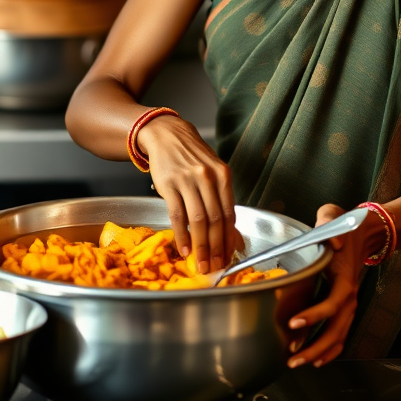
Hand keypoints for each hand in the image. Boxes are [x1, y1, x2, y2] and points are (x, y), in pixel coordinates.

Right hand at [136, 114, 243, 273]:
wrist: (167, 134)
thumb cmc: (192, 156)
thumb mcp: (213, 172)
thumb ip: (222, 201)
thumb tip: (233, 237)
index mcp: (222, 175)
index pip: (229, 214)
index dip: (229, 240)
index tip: (228, 257)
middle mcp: (207, 177)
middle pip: (214, 220)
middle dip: (216, 248)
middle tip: (214, 266)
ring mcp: (187, 180)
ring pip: (197, 220)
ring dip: (200, 246)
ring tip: (200, 263)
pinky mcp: (168, 184)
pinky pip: (177, 215)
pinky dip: (181, 235)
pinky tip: (183, 248)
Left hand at [285, 203, 387, 368]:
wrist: (363, 234)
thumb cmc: (342, 226)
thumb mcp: (333, 215)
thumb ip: (329, 221)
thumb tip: (333, 241)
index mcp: (344, 277)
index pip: (332, 303)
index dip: (314, 315)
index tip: (293, 323)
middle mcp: (349, 296)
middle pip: (336, 329)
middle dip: (314, 346)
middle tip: (292, 357)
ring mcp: (349, 304)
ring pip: (338, 336)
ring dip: (320, 352)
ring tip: (298, 363)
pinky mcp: (346, 308)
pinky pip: (341, 334)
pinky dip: (331, 350)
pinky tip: (317, 360)